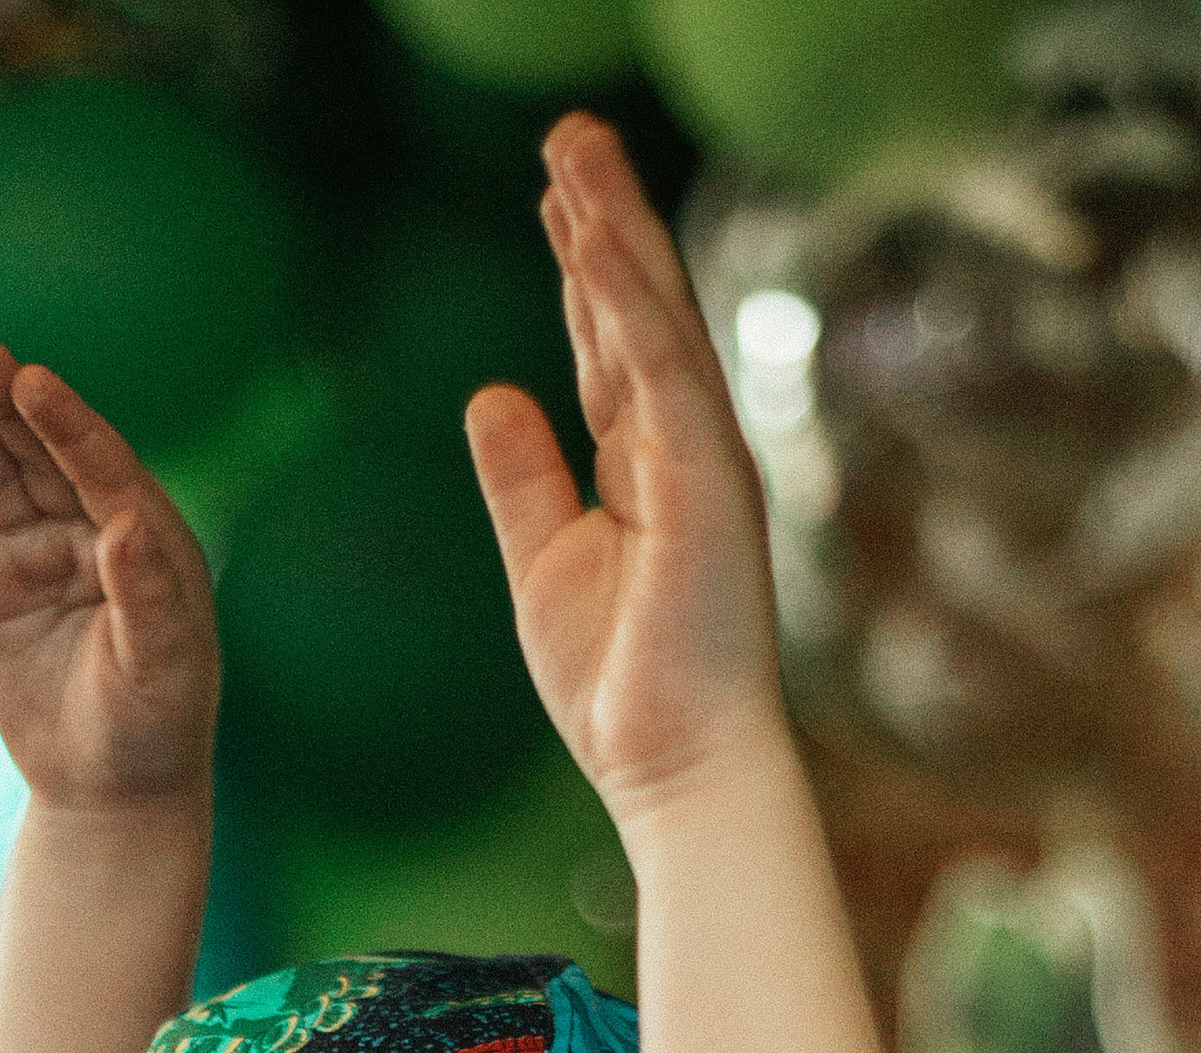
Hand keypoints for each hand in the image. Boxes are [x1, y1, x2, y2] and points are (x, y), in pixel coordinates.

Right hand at [0, 337, 218, 813]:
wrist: (107, 790)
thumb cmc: (154, 727)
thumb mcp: (163, 669)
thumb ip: (149, 596)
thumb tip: (128, 521)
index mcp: (147, 538)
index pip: (102, 465)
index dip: (66, 424)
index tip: (32, 383)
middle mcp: (88, 529)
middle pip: (38, 452)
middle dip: (2, 402)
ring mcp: (32, 548)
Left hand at [465, 115, 785, 826]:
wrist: (674, 770)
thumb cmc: (622, 690)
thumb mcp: (544, 564)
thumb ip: (522, 478)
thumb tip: (491, 393)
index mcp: (646, 466)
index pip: (609, 343)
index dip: (580, 267)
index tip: (552, 195)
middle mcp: (682, 449)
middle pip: (638, 310)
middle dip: (602, 218)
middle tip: (566, 135)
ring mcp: (703, 463)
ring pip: (656, 323)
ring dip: (616, 234)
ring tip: (574, 155)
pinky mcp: (709, 490)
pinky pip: (666, 381)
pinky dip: (632, 313)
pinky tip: (597, 249)